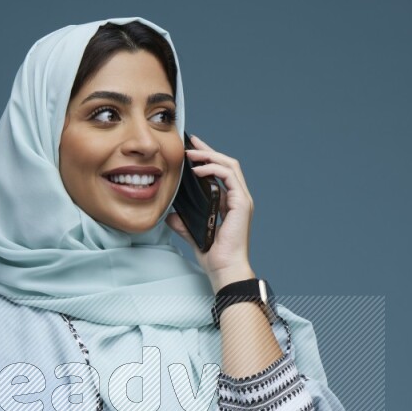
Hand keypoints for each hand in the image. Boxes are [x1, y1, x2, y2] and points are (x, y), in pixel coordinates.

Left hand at [165, 134, 254, 289]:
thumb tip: (169, 215)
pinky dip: (213, 169)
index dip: (207, 159)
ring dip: (210, 156)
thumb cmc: (214, 256)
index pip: (220, 173)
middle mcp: (238, 199)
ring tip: (192, 153)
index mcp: (229, 204)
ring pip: (230, 165)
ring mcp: (242, 200)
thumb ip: (183, 223)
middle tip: (191, 141)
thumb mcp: (193, 234)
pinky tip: (198, 170)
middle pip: (226, 164)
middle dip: (208, 150)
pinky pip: (229, 176)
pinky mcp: (241, 203)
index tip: (191, 150)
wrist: (224, 269)